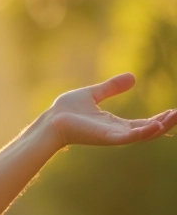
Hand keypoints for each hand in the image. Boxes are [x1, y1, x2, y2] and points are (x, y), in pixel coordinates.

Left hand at [45, 72, 176, 147]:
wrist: (50, 121)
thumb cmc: (67, 111)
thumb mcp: (94, 93)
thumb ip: (112, 87)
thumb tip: (133, 77)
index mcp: (115, 124)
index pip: (143, 123)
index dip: (160, 118)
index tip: (174, 111)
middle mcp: (117, 132)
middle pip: (148, 130)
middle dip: (166, 124)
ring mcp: (112, 136)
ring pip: (143, 134)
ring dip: (160, 127)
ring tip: (175, 118)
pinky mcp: (106, 137)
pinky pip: (129, 137)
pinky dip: (144, 133)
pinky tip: (157, 125)